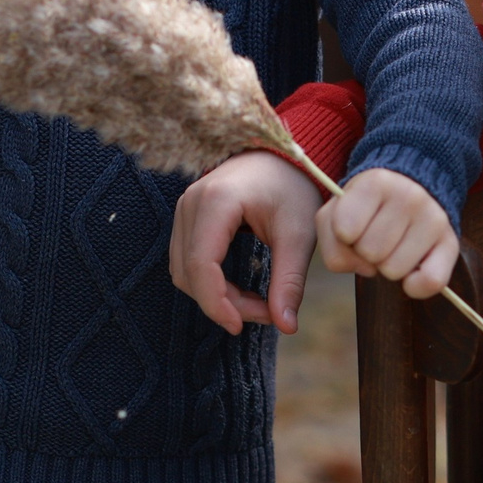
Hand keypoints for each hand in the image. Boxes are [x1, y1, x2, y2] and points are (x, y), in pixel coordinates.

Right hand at [170, 151, 320, 334]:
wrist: (282, 154)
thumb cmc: (292, 187)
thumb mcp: (299, 234)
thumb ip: (290, 280)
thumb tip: (286, 326)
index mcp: (217, 202)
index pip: (202, 265)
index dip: (218, 304)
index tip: (242, 327)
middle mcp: (191, 202)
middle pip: (190, 272)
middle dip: (223, 303)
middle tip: (266, 313)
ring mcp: (185, 207)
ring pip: (184, 270)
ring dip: (215, 296)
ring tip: (257, 303)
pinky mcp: (188, 216)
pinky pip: (187, 260)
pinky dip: (209, 282)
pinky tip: (239, 289)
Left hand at [316, 168, 458, 299]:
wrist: (410, 189)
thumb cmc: (366, 208)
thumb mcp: (336, 213)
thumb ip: (333, 244)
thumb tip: (367, 269)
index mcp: (376, 182)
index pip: (344, 230)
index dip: (343, 236)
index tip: (354, 223)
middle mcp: (409, 195)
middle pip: (369, 253)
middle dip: (366, 252)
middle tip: (376, 235)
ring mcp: (433, 218)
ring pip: (393, 271)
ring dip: (387, 266)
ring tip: (394, 244)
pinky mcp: (450, 242)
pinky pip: (430, 282)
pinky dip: (415, 287)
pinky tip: (410, 271)